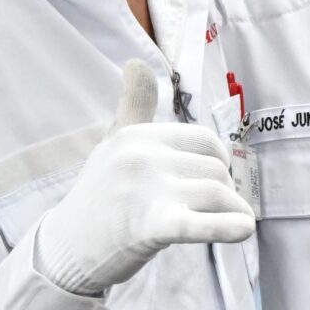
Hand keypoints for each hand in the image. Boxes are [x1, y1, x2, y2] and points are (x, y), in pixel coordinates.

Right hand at [33, 59, 254, 297]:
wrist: (67, 247)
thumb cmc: (100, 193)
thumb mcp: (113, 143)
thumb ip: (133, 106)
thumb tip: (135, 62)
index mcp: (137, 136)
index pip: (205, 140)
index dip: (217, 161)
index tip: (208, 178)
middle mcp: (141, 157)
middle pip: (216, 169)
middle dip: (221, 189)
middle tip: (206, 207)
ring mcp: (146, 191)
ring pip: (219, 194)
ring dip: (229, 211)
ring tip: (219, 223)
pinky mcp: (152, 227)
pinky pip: (203, 224)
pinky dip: (230, 227)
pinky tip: (242, 229)